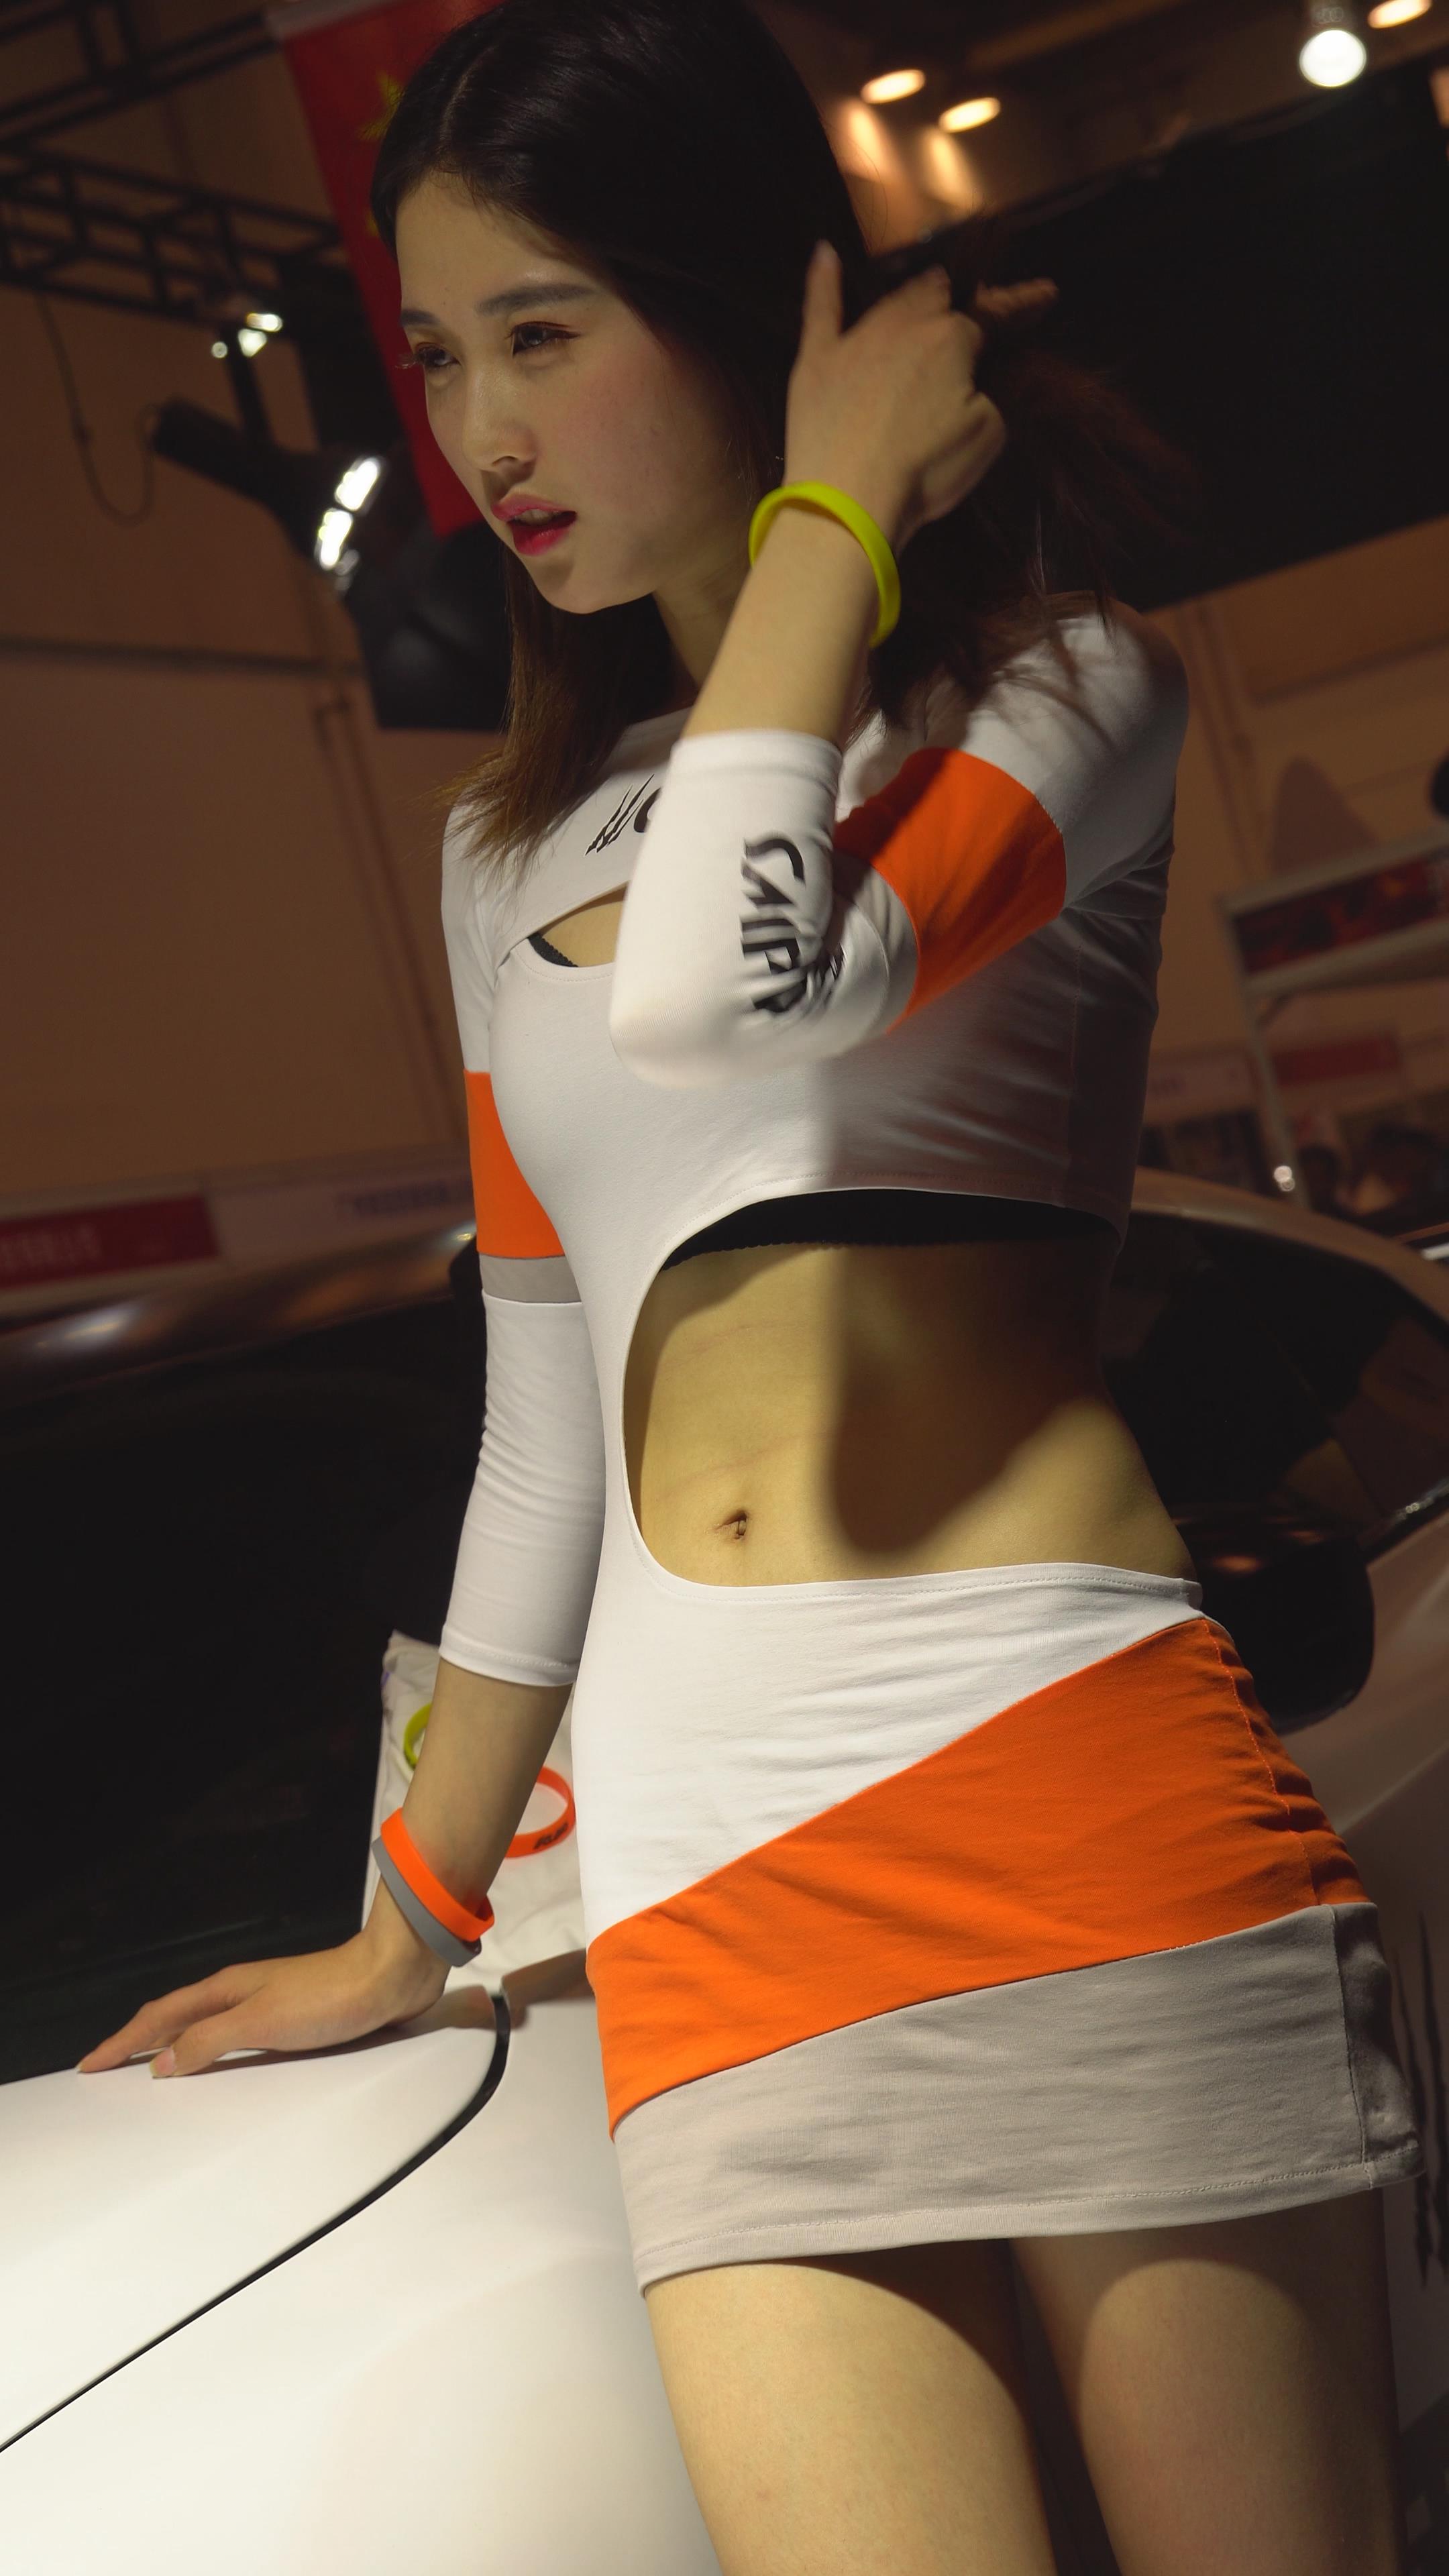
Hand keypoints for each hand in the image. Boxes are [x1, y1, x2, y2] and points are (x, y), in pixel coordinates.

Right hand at [75, 1930, 449, 2078]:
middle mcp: (242, 1993)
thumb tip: (161, 2063)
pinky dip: (214, 2052)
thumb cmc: (330, 1996)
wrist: (392, 1976)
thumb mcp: (261, 2022)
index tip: (90, 2063)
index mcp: (227, 1990)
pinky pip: (237, 2039)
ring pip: (206, 2027)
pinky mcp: (296, 2019)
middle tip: (109, 2064)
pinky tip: (222, 2066)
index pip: (160, 2017)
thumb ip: (210, 2041)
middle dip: (139, 2041)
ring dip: (176, 2046)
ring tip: (153, 2067)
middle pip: (177, 2018)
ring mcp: (268, 2004)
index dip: (124, 2042)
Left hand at [782, 241, 1008, 555]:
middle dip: (960, 299)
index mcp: (951, 340)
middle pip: (937, 297)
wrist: (848, 503)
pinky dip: (822, 279)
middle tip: (973, 309)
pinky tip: (824, 254)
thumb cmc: (924, 472)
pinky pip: (820, 307)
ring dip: (914, 294)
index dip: (1019, 304)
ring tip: (930, 291)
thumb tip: (976, 378)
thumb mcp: (986, 436)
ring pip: (891, 299)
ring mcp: (856, 338)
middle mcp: (903, 325)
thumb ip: (990, 394)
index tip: (1044, 295)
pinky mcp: (817, 359)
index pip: (992, 313)